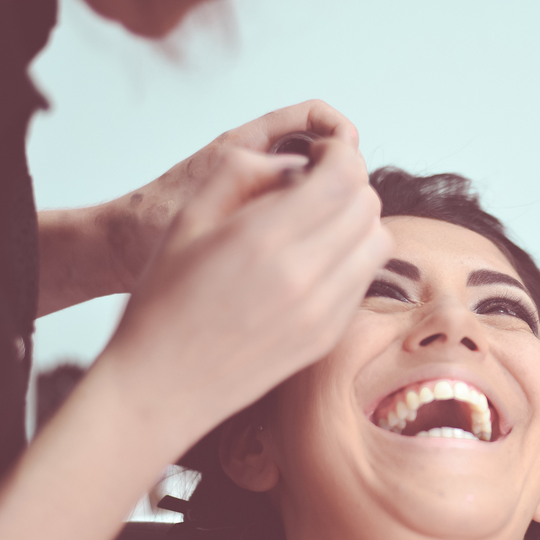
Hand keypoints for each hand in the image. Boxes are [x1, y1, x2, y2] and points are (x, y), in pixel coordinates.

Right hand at [97, 136, 391, 453]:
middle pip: (367, 204)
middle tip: (317, 186)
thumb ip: (241, 173)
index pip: (343, 176)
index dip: (339, 153)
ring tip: (320, 224)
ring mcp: (322, 311)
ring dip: (357, 221)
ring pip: (378, 241)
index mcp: (264, 238)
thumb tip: (294, 162)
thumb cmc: (164, 302)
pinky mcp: (328, 336)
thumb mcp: (187, 219)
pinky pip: (366, 279)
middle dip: (348, 184)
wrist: (162, 386)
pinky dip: (353, 258)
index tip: (318, 155)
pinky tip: (317, 260)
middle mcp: (303, 275)